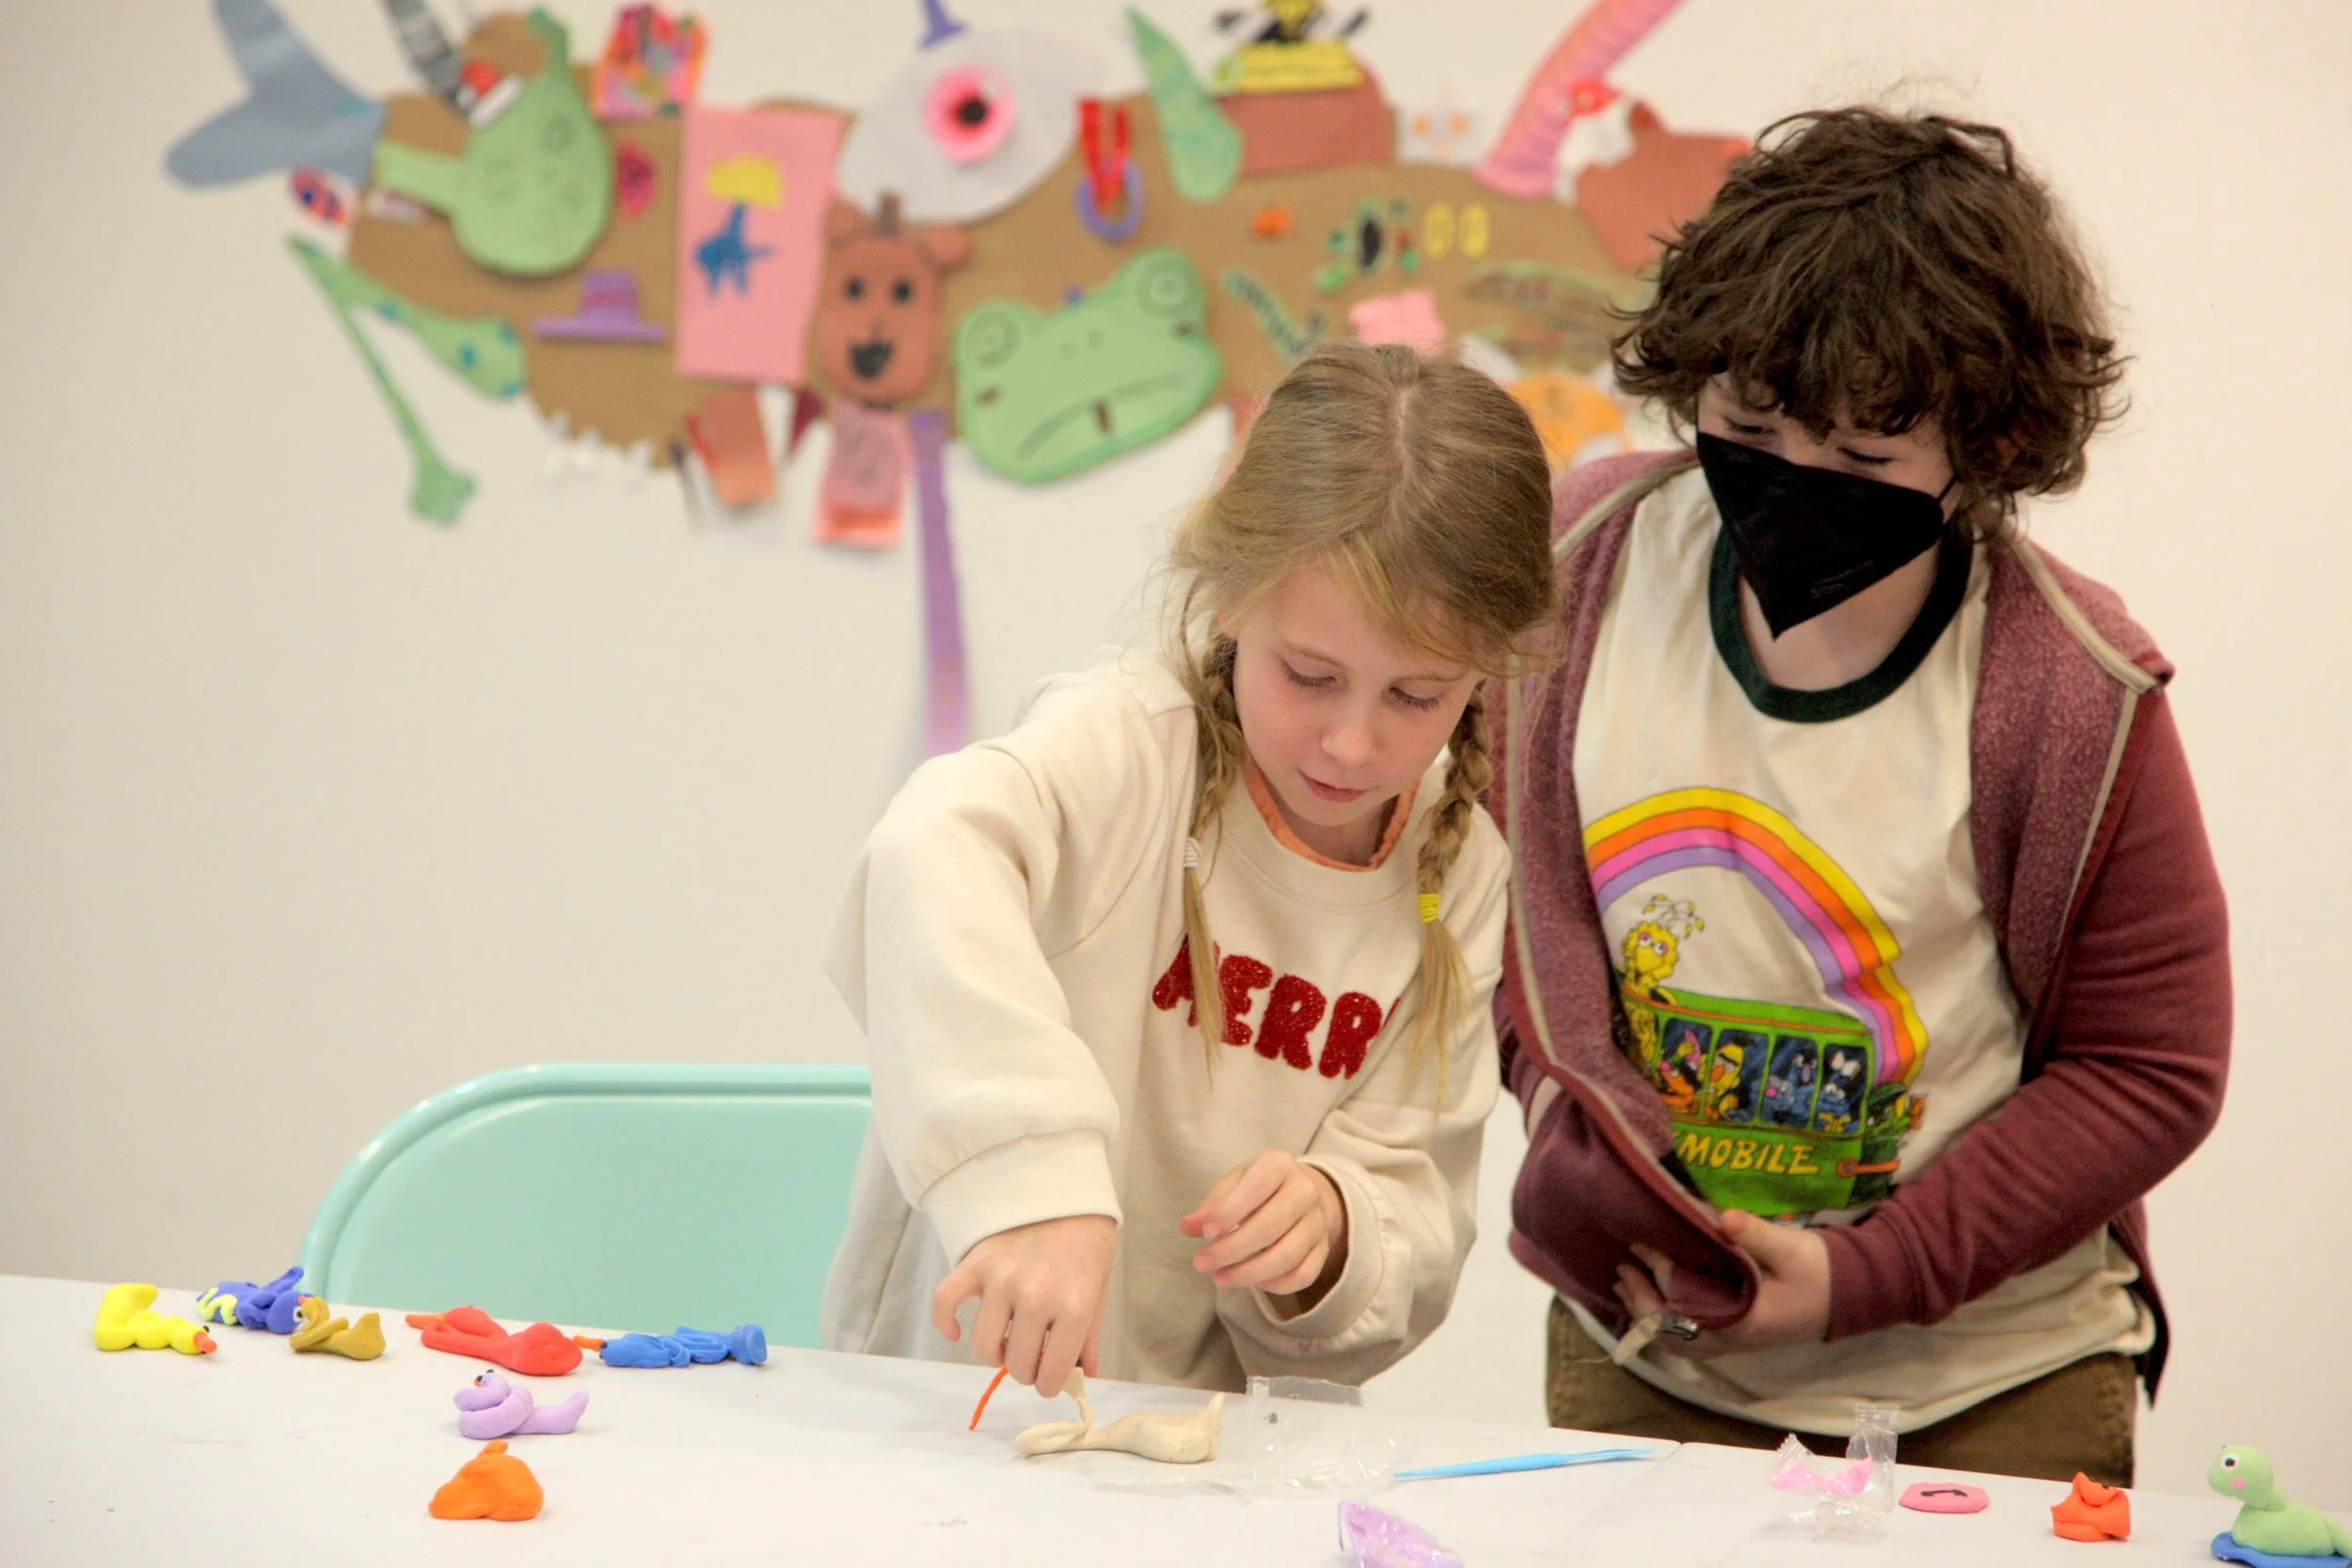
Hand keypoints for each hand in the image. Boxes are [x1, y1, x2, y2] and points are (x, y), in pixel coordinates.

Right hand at [929, 1214, 1115, 1397]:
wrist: (1065, 1191)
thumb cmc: (1086, 1245)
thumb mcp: (1098, 1291)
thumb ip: (1089, 1338)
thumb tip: (1087, 1379)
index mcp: (1074, 1305)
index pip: (1053, 1372)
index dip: (1049, 1385)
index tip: (1048, 1381)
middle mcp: (1036, 1295)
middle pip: (1017, 1364)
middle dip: (1025, 1371)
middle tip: (1031, 1358)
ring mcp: (1002, 1278)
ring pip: (983, 1344)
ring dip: (994, 1354)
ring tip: (1006, 1342)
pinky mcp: (976, 1262)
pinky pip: (945, 1302)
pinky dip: (944, 1323)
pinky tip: (955, 1332)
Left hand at [1180, 1150, 1346, 1300]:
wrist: (1300, 1193)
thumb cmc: (1258, 1188)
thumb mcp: (1234, 1183)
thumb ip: (1212, 1205)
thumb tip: (1187, 1228)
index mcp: (1279, 1165)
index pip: (1256, 1187)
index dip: (1230, 1212)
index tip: (1205, 1233)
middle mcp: (1305, 1191)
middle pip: (1270, 1227)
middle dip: (1231, 1249)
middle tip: (1201, 1263)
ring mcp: (1317, 1222)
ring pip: (1287, 1255)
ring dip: (1249, 1272)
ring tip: (1219, 1278)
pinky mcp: (1323, 1248)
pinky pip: (1303, 1274)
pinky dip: (1276, 1284)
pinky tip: (1252, 1282)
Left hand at [1613, 1209, 1830, 1359]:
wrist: (1848, 1296)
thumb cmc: (1820, 1273)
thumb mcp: (1792, 1249)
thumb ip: (1756, 1236)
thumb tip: (1723, 1217)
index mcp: (1740, 1323)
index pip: (1684, 1306)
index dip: (1657, 1277)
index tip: (1640, 1246)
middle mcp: (1730, 1340)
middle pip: (1671, 1332)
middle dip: (1641, 1301)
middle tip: (1621, 1269)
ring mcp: (1732, 1342)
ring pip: (1677, 1338)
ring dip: (1648, 1313)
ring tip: (1625, 1283)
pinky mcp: (1735, 1334)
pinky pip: (1688, 1336)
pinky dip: (1665, 1321)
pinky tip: (1653, 1298)